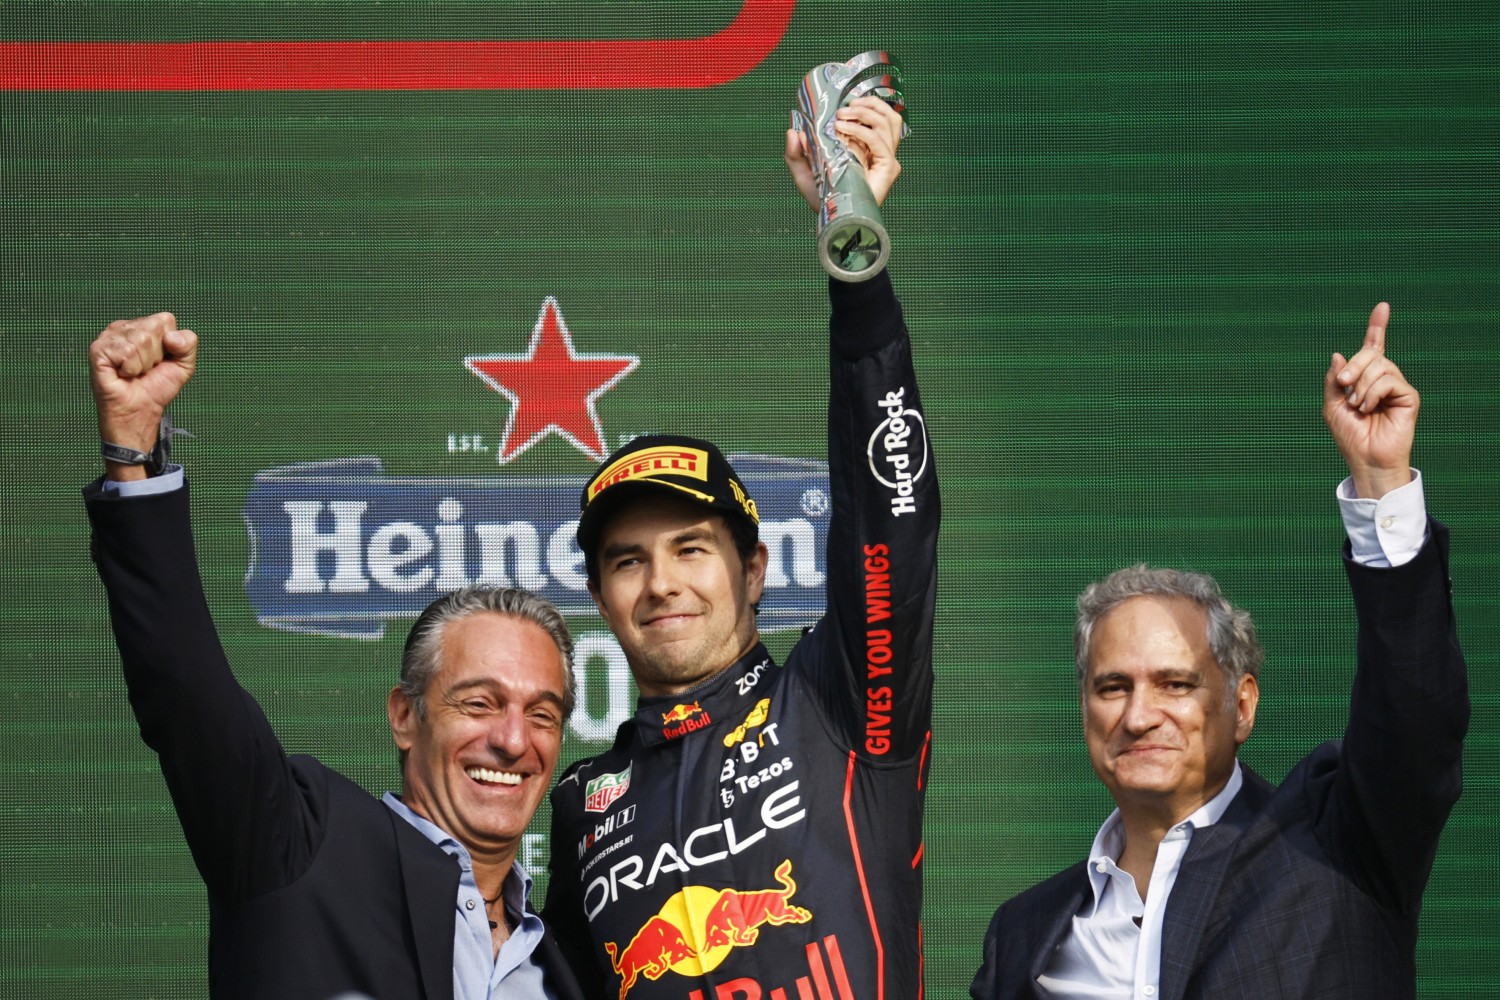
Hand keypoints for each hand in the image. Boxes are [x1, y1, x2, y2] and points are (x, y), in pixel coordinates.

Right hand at [89, 312, 196, 480]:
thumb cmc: (156, 388)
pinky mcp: (98, 350)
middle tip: (146, 368)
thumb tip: (172, 336)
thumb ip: (189, 344)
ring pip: (140, 340)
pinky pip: (126, 351)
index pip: (165, 320)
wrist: (139, 410)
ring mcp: (109, 337)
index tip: (161, 360)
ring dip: (143, 363)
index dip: (170, 344)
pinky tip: (123, 373)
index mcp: (144, 326)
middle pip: (153, 329)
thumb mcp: (184, 365)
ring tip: (134, 372)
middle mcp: (125, 327)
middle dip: (156, 355)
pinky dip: (130, 368)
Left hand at [785, 96, 904, 211]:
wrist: (831, 219)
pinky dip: (861, 130)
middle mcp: (879, 151)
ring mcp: (886, 159)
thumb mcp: (803, 172)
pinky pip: (879, 141)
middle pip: (888, 114)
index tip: (842, 101)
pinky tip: (843, 129)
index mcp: (866, 147)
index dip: (865, 103)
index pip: (877, 116)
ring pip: (889, 121)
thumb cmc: (823, 198)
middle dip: (867, 103)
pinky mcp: (888, 168)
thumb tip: (792, 132)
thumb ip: (795, 153)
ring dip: (865, 111)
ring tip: (843, 114)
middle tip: (842, 107)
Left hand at [1323, 303, 1418, 498]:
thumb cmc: (1349, 436)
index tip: (1383, 307)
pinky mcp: (1409, 396)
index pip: (1373, 348)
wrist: (1365, 458)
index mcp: (1365, 379)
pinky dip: (1373, 393)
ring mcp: (1397, 387)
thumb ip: (1334, 380)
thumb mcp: (1331, 405)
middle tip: (1343, 387)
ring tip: (1358, 406)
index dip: (1377, 327)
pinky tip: (1369, 408)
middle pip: (1370, 354)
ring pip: (1380, 366)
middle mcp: (1383, 379)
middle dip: (1353, 367)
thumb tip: (1338, 354)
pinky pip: (1389, 380)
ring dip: (1361, 386)